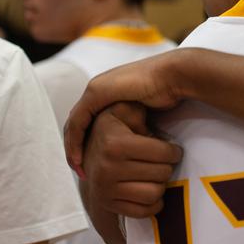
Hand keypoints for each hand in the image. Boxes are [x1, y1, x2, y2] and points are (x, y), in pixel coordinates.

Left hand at [65, 50, 190, 174]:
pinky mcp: (97, 91)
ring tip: (77, 167)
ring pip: (74, 123)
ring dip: (72, 146)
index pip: (87, 120)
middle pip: (77, 122)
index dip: (84, 142)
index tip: (87, 163)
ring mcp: (96, 88)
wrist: (172, 75)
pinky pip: (79, 120)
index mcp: (108, 91)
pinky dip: (75, 140)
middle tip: (78, 168)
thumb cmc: (166, 92)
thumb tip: (138, 142)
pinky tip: (79, 157)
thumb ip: (136, 122)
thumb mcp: (145, 112)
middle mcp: (98, 88)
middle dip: (74, 147)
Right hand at [82, 102, 181, 218]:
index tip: (173, 151)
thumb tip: (154, 103)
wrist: (86, 155)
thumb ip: (136, 107)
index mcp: (115, 144)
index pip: (162, 153)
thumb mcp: (121, 110)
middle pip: (161, 174)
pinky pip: (143, 211)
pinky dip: (153, 204)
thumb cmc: (112, 128)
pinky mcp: (109, 205)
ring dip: (161, 185)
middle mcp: (108, 168)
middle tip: (164, 162)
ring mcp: (107, 190)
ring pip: (154, 194)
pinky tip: (151, 190)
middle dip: (168, 167)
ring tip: (157, 175)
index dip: (174, 152)